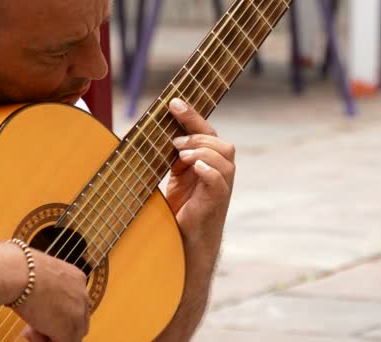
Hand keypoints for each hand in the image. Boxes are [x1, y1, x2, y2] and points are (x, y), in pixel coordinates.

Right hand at [13, 249, 88, 341]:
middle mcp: (82, 295)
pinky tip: (30, 334)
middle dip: (55, 328)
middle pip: (77, 321)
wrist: (20, 273)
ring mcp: (78, 312)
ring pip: (72, 335)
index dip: (56, 315)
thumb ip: (46, 290)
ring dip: (50, 337)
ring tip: (28, 332)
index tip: (38, 315)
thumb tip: (38, 301)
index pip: (74, 304)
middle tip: (31, 329)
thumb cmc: (21, 270)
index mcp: (76, 279)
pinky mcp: (68, 328)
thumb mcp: (39, 277)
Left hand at [167, 98, 235, 264]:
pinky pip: (220, 180)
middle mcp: (219, 172)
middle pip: (221, 142)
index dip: (193, 116)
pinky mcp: (217, 202)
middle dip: (198, 136)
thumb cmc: (179, 209)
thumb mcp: (174, 176)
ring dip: (202, 151)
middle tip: (176, 143)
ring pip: (225, 157)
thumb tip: (155, 133)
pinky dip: (209, 169)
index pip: (207, 132)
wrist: (183, 241)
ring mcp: (220, 187)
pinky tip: (195, 167)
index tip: (174, 103)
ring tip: (182, 156)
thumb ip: (173, 155)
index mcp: (209, 163)